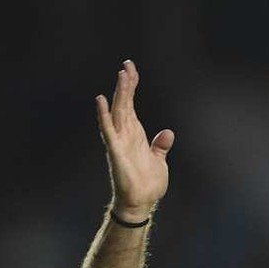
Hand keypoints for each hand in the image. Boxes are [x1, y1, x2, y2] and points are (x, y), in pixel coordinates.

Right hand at [95, 60, 174, 220]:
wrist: (141, 204)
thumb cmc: (147, 184)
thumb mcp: (159, 161)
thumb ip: (160, 146)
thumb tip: (168, 132)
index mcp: (135, 134)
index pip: (131, 105)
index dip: (132, 86)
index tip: (131, 68)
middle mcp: (125, 134)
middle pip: (124, 104)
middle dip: (126, 84)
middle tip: (127, 64)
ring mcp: (119, 142)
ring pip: (118, 112)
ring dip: (119, 94)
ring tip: (121, 75)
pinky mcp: (116, 152)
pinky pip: (108, 131)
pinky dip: (104, 116)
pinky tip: (101, 101)